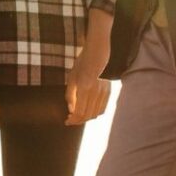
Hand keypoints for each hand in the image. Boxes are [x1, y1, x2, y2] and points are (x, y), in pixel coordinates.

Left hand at [67, 11, 114, 125]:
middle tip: (71, 120)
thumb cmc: (81, 64)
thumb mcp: (71, 79)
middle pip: (88, 114)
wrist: (97, 53)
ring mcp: (104, 91)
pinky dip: (95, 112)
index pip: (79, 112)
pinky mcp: (109, 90)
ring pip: (96, 113)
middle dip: (78, 120)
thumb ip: (71, 96)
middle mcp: (95, 91)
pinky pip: (102, 108)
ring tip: (78, 116)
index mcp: (84, 88)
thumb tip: (72, 111)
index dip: (73, 120)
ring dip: (86, 117)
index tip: (67, 121)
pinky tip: (87, 111)